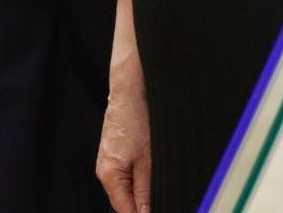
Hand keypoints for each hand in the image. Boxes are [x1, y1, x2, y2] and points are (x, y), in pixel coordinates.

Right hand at [98, 2, 151, 212]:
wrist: (132, 83)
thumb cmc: (138, 114)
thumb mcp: (149, 159)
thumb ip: (147, 191)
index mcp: (109, 175)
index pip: (127, 212)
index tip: (171, 207)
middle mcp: (107, 170)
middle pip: (129, 203)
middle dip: (150, 205)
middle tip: (175, 198)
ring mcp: (113, 160)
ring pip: (133, 189)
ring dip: (151, 193)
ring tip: (172, 185)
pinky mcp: (121, 150)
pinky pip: (134, 175)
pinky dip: (148, 180)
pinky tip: (162, 173)